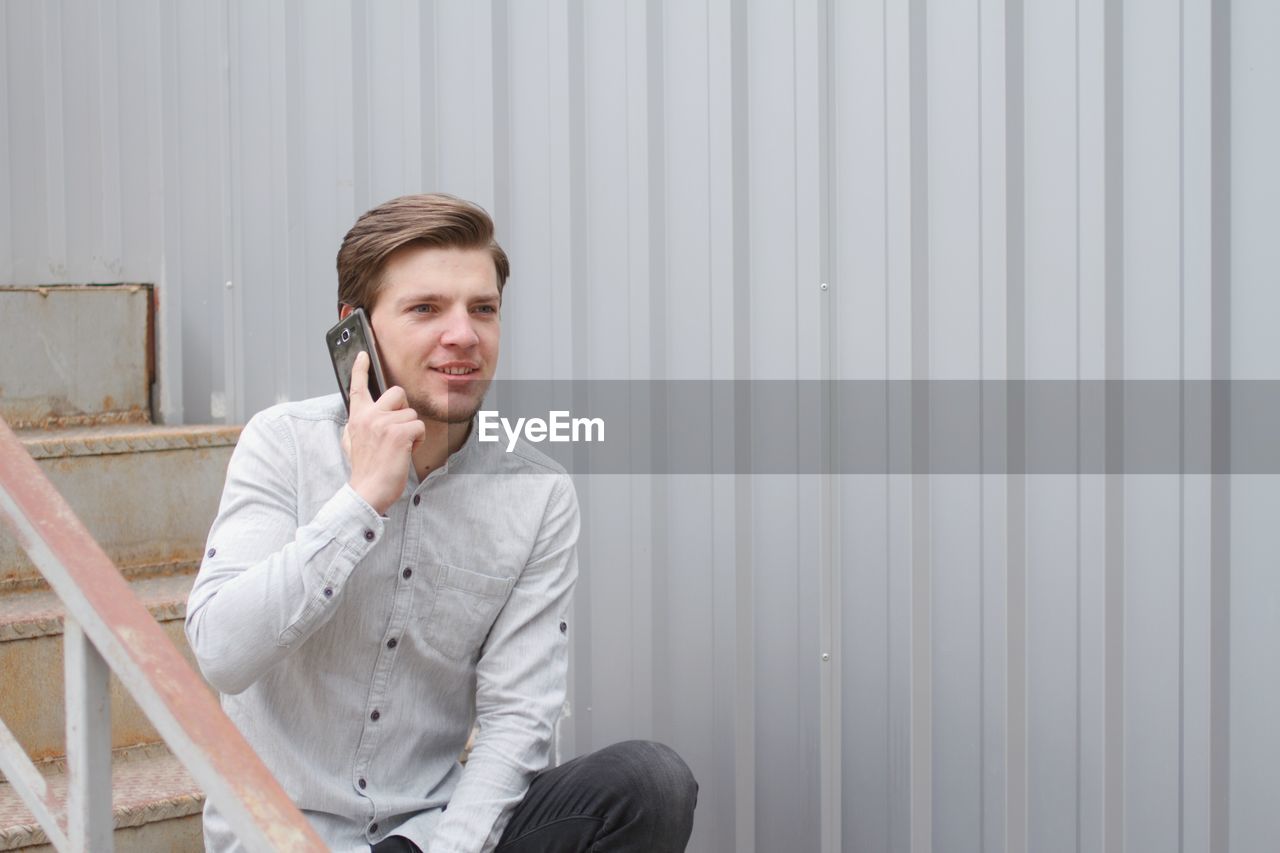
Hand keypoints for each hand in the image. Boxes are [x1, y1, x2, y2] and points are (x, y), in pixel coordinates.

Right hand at [344, 350, 424, 514]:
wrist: (368, 491)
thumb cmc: (366, 470)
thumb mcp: (353, 443)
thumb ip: (357, 426)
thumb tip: (356, 418)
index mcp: (357, 417)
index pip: (357, 387)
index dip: (359, 369)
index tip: (362, 354)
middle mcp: (368, 416)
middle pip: (397, 393)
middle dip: (404, 409)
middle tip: (398, 429)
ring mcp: (383, 423)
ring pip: (412, 414)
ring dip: (411, 431)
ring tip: (398, 448)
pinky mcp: (399, 433)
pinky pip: (419, 427)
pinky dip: (417, 440)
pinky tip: (405, 451)